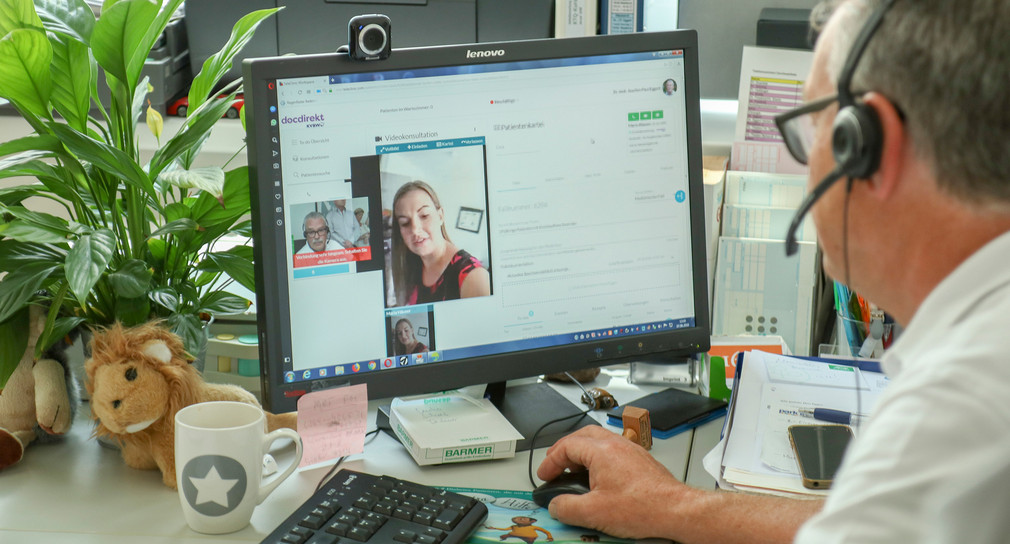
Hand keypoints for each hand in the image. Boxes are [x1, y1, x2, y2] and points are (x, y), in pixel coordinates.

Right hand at [537, 426, 691, 539]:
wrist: (675, 510)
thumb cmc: (644, 506)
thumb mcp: (593, 512)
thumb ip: (567, 507)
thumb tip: (556, 505)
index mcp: (601, 450)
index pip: (566, 446)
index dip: (551, 461)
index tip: (545, 475)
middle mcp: (617, 444)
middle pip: (582, 436)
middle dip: (565, 450)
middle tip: (556, 465)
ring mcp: (630, 450)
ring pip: (599, 441)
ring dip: (582, 454)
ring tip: (575, 472)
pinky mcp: (640, 460)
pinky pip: (613, 451)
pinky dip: (599, 460)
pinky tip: (600, 478)